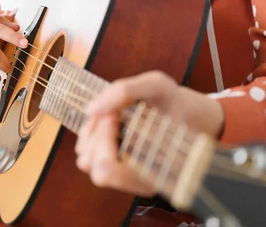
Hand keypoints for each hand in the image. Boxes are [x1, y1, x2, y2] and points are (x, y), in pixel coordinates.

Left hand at [75, 71, 223, 195]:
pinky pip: (85, 150)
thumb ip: (123, 92)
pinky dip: (92, 132)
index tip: (115, 116)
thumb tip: (91, 110)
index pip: (104, 169)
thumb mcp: (156, 85)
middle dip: (97, 133)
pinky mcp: (109, 161)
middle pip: (91, 164)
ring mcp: (120, 174)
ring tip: (114, 116)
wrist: (181, 112)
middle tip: (115, 113)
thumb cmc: (170, 100)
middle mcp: (134, 181)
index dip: (103, 139)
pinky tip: (111, 120)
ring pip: (85, 159)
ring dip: (93, 133)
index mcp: (150, 173)